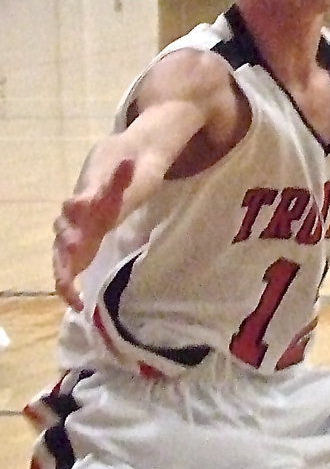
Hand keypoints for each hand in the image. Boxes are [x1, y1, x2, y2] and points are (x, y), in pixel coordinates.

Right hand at [52, 159, 134, 310]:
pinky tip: (78, 306)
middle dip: (67, 247)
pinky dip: (69, 288)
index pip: (77, 203)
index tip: (79, 212)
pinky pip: (67, 271)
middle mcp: (72, 218)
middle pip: (63, 233)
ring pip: (60, 256)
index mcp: (84, 198)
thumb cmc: (119, 179)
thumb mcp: (124, 175)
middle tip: (73, 259)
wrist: (110, 173)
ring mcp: (72, 236)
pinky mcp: (77, 252)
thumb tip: (130, 162)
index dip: (77, 208)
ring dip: (64, 273)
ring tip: (71, 295)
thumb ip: (123, 175)